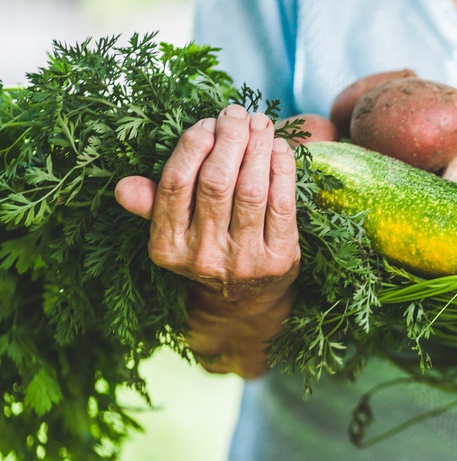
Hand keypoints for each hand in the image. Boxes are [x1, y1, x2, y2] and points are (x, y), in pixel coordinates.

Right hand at [115, 104, 300, 377]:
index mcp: (167, 247)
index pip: (175, 184)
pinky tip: (280, 148)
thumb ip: (152, 205)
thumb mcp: (172, 232)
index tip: (207, 123)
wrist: (246, 301)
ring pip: (251, 190)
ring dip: (257, 148)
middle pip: (216, 182)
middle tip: (236, 113)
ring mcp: (244, 260)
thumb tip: (123, 187)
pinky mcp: (280, 260)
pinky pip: (282, 204)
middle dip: (228, 139)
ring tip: (260, 123)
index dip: (192, 146)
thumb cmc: (207, 247)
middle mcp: (203, 257)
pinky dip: (282, 170)